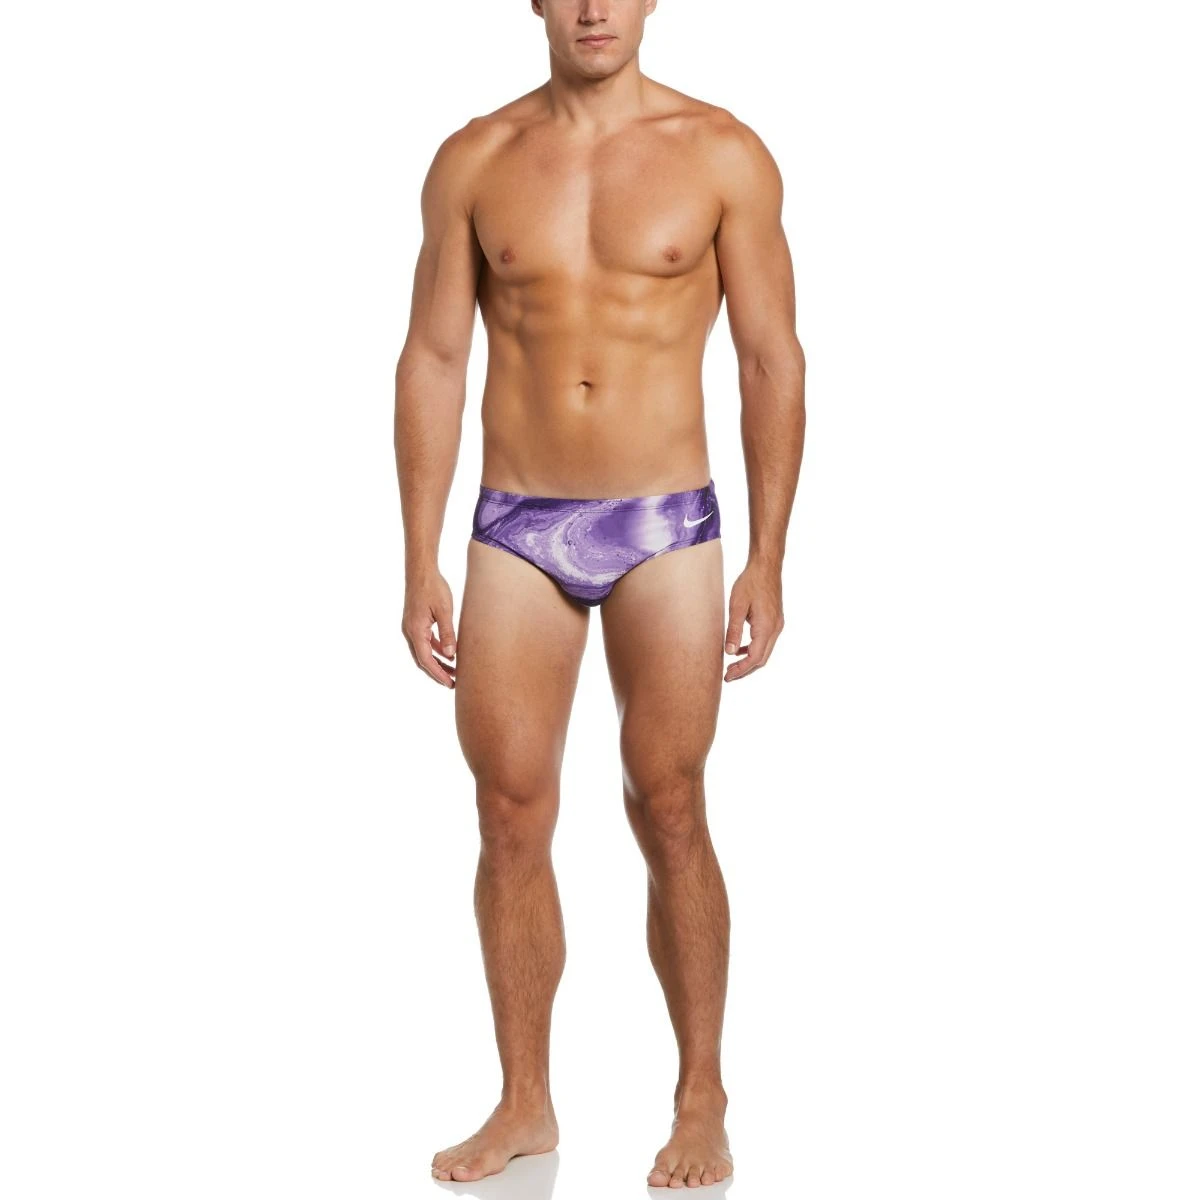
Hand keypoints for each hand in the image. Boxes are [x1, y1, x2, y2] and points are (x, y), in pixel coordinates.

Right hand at [402, 569, 456, 687]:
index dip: (438, 674)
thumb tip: (451, 654)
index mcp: (415, 631)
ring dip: (437, 662)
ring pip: (423, 651)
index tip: (450, 684)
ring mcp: (411, 627)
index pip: (426, 660)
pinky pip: (424, 642)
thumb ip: (447, 633)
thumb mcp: (444, 611)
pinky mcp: (415, 622)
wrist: (421, 571)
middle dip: (437, 672)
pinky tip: (447, 653)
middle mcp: (410, 631)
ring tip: (453, 671)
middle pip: (423, 659)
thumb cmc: (433, 588)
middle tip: (453, 683)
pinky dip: (435, 649)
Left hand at [724, 561, 784, 681]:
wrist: (766, 566)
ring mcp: (777, 625)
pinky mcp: (775, 620)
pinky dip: (754, 649)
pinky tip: (740, 649)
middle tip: (728, 676)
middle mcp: (775, 629)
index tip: (728, 677)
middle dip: (745, 669)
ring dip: (750, 660)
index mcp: (766, 627)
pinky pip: (765, 641)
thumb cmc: (750, 582)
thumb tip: (730, 652)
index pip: (755, 658)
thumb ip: (734, 630)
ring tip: (732, 665)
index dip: (741, 670)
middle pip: (762, 659)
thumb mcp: (737, 606)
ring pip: (765, 651)